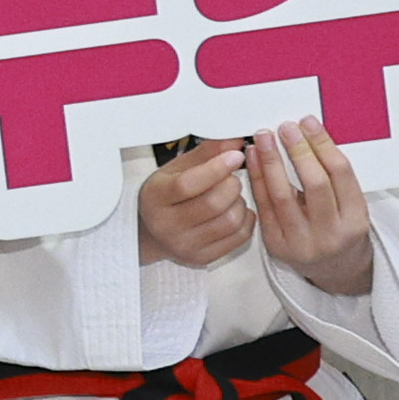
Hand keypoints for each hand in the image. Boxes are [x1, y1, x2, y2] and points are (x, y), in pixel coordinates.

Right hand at [134, 136, 254, 269]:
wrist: (152, 233)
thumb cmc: (167, 196)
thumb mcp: (176, 170)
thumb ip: (205, 154)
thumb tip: (234, 141)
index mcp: (155, 197)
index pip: (188, 184)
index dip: (216, 168)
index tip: (235, 155)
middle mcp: (166, 225)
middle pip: (213, 203)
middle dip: (232, 185)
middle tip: (231, 178)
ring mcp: (185, 245)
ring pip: (230, 220)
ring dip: (240, 202)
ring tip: (232, 196)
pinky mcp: (203, 258)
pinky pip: (239, 237)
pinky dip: (246, 220)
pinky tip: (237, 211)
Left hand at [240, 118, 375, 298]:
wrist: (334, 270)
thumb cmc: (341, 230)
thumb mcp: (351, 207)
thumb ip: (334, 177)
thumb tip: (308, 133)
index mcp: (355, 220)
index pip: (340, 174)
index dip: (323, 145)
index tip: (308, 123)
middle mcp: (330, 234)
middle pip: (314, 184)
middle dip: (298, 151)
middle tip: (285, 127)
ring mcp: (301, 243)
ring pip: (283, 196)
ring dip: (271, 162)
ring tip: (264, 138)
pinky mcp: (277, 246)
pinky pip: (264, 207)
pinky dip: (257, 179)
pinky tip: (253, 159)